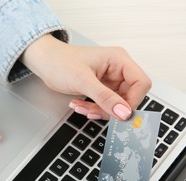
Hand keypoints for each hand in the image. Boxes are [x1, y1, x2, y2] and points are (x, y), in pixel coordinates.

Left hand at [21, 34, 151, 119]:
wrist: (44, 62)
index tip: (120, 114)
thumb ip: (105, 97)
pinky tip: (80, 105)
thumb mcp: (82, 81)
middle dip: (112, 108)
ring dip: (100, 110)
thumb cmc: (59, 61)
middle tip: (94, 112)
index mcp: (119, 59)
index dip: (133, 101)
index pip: (141, 83)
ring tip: (82, 108)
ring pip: (116, 103)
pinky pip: (105, 103)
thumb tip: (124, 113)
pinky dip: (94, 108)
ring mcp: (110, 79)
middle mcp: (118, 68)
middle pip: (129, 96)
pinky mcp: (101, 87)